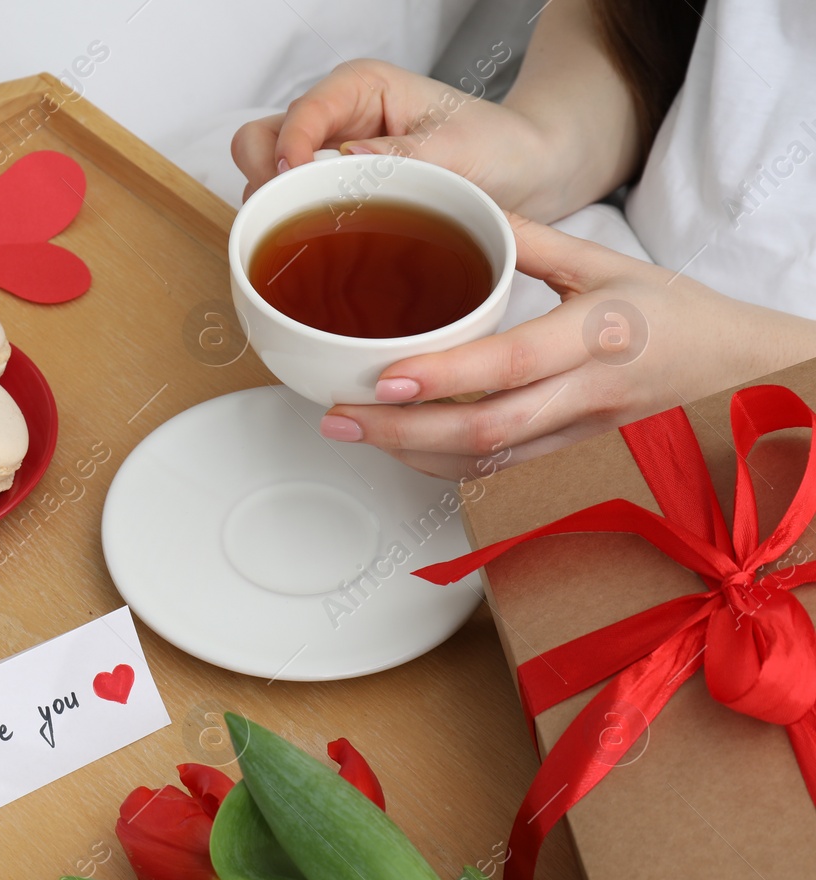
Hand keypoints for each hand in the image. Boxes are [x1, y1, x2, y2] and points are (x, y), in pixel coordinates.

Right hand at [231, 59, 562, 216]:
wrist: (523, 176)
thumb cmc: (496, 147)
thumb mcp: (457, 150)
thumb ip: (401, 155)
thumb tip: (344, 161)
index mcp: (360, 88)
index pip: (301, 112)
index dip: (289, 148)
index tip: (293, 183)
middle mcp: (334, 120)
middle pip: (260, 140)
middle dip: (265, 179)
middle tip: (293, 215)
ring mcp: (325, 159)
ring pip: (265, 178)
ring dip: (278, 209)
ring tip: (314, 237)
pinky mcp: (329, 195)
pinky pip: (288, 209)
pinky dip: (291, 228)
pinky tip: (318, 250)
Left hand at [316, 215, 815, 479]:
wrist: (736, 371)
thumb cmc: (673, 313)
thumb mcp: (607, 262)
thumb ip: (531, 241)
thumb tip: (462, 210)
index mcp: (599, 335)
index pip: (513, 364)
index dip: (446, 377)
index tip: (386, 377)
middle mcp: (588, 394)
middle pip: (488, 429)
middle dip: (404, 431)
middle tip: (341, 415)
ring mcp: (579, 436)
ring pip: (487, 462)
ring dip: (412, 453)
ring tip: (353, 429)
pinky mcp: (570, 459)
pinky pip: (499, 472)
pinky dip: (443, 464)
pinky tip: (401, 446)